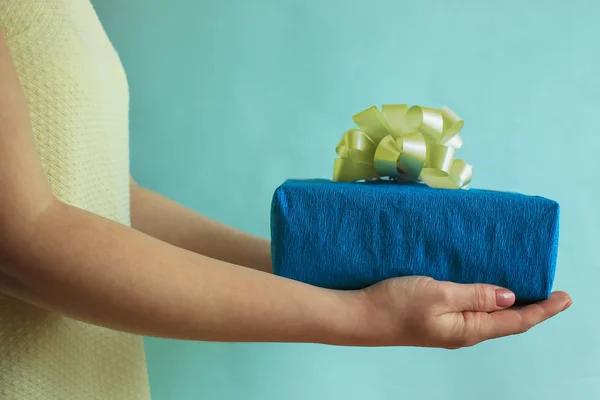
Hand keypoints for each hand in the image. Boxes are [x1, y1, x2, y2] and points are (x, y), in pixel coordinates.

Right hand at [352, 276, 570, 347]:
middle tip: (551, 291)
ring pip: (490, 315)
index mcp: (470, 328)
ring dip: (511, 303)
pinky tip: (486, 286)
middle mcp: (464, 331)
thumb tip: (511, 297)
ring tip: (525, 287)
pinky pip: (472, 309)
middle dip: (532, 308)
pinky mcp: (436, 317)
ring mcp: (449, 326)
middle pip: (507, 321)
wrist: (361, 316)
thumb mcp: (440, 295)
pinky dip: (488, 298)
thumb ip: (476, 295)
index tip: (566, 297)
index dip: (543, 310)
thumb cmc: (398, 305)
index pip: (517, 321)